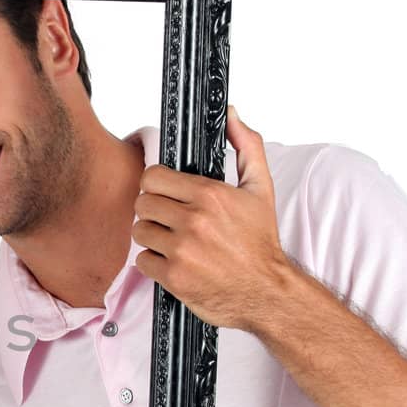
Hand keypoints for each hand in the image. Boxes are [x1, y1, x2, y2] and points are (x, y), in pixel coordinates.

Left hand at [132, 105, 293, 332]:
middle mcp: (193, 221)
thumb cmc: (260, 242)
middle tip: (170, 219)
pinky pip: (142, 261)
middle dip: (154, 210)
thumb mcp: (260, 189)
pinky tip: (173, 262)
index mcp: (210, 195)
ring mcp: (181, 250)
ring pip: (139, 231)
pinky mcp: (173, 277)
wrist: (267, 292)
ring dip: (151, 236)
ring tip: (173, 241)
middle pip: (142, 203)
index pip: (152, 177)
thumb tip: (230, 114)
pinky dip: (153, 263)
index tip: (167, 193)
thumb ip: (246, 146)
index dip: (156, 184)